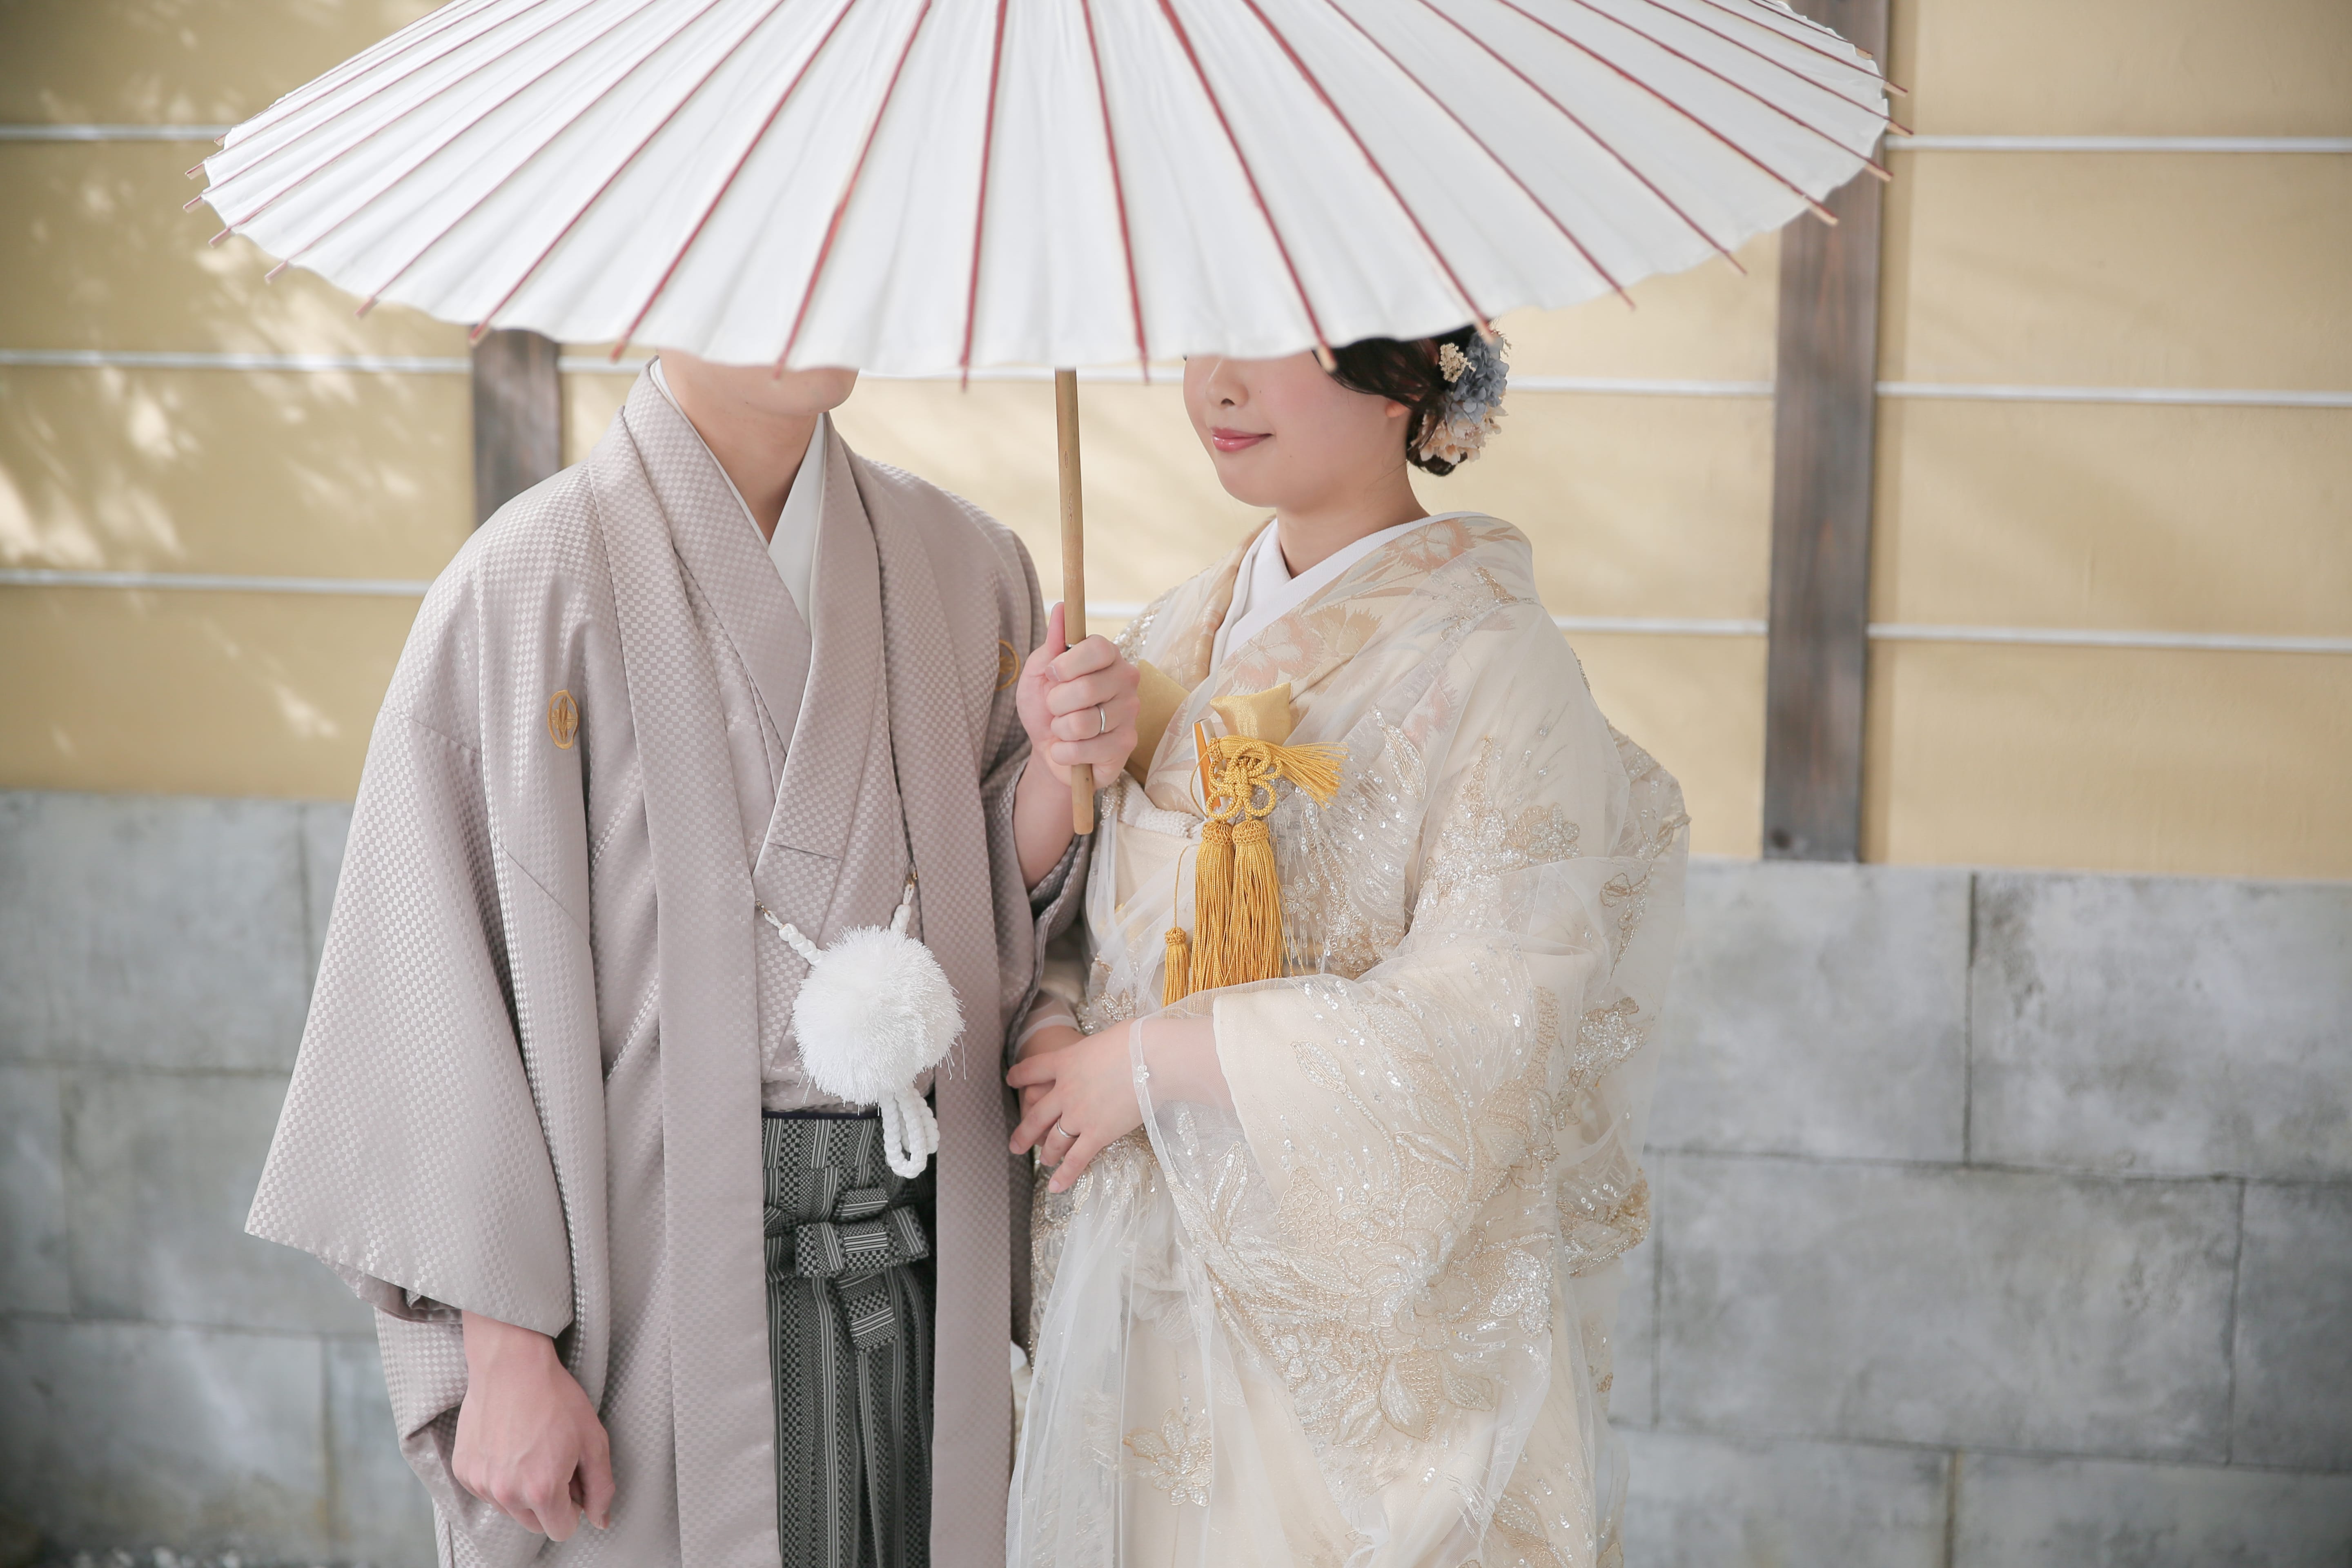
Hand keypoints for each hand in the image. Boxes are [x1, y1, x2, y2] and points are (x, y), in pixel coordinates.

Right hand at [453, 1311, 613, 1538]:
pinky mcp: (464, 1471)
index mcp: (542, 1490)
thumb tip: (600, 1520)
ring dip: (522, 1491)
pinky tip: (509, 1447)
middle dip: (548, 1501)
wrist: (512, 1366)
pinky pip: (487, 1491)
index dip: (573, 1508)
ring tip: (530, 1450)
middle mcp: (506, 1493)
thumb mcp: (593, 1440)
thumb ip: (601, 1487)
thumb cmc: (555, 1399)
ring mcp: (481, 1483)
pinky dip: (499, 1477)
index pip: (561, 1530)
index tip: (572, 1482)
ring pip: (510, 1509)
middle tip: (553, 1461)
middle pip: (535, 1524)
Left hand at [1006, 1022, 1145, 1192]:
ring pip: (1053, 1140)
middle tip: (1015, 1144)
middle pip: (1036, 1115)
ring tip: (1043, 1161)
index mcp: (1065, 1062)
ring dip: (1047, 1153)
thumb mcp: (1105, 1038)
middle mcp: (1065, 1091)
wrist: (1151, 1059)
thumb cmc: (1136, 1041)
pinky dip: (1065, 1175)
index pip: (1033, 1070)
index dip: (1019, 1076)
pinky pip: (1076, 1159)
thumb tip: (1104, 1052)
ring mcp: (1079, 1115)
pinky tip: (1056, 1186)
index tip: (1011, 1080)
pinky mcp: (1097, 1133)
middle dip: (1024, 1132)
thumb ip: (1094, 1052)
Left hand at [1016, 603, 1141, 789]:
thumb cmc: (1045, 709)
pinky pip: (1087, 749)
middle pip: (1087, 688)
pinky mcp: (1127, 745)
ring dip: (1060, 730)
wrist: (1049, 749)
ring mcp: (1130, 713)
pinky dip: (1064, 753)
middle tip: (1056, 708)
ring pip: (1084, 722)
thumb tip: (1061, 608)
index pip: (1098, 648)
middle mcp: (1126, 680)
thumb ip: (1051, 645)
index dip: (1069, 663)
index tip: (1053, 674)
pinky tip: (1068, 750)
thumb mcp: (1038, 675)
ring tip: (1063, 729)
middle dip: (1056, 703)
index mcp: (1107, 657)